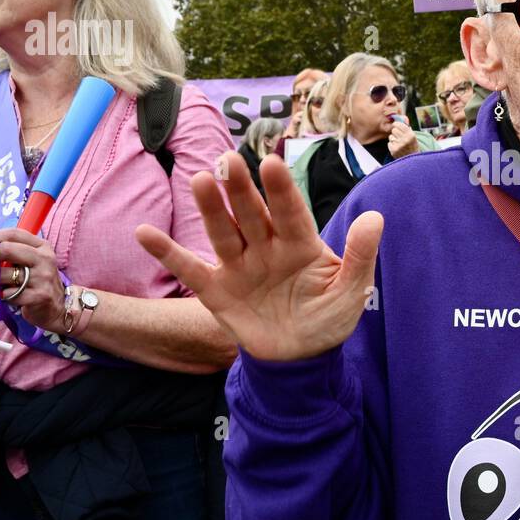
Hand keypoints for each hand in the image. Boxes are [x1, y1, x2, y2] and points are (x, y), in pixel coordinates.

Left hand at [0, 228, 66, 331]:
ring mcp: (43, 277)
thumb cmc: (37, 283)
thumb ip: (11, 253)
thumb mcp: (30, 262)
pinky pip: (8, 294)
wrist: (57, 308)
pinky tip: (0, 297)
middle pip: (5, 250)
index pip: (11, 234)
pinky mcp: (39, 296)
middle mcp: (44, 259)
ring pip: (3, 274)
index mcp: (41, 246)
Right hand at [135, 151, 382, 361]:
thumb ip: (361, 255)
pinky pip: (190, 269)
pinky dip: (167, 252)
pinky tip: (144, 233)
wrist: (301, 359)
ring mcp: (239, 266)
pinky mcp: (217, 291)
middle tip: (229, 160)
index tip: (272, 163)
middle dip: (241, 188)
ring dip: (211, 208)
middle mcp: (267, 247)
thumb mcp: (351, 290)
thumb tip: (375, 216)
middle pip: (252, 214)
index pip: (291, 212)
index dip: (281, 190)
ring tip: (202, 180)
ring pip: (223, 232)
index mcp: (301, 243)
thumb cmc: (328, 318)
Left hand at [388, 118, 417, 158]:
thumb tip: (401, 117)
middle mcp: (405, 140)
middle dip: (396, 132)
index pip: (399, 124)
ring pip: (391, 137)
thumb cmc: (412, 145)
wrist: (413, 159)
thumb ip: (407, 126)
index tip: (396, 125)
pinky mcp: (394, 151)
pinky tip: (397, 148)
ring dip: (394, 139)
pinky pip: (389, 143)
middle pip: (394, 130)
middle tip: (399, 136)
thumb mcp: (412, 135)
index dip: (397, 124)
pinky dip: (392, 145)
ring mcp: (399, 146)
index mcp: (411, 135)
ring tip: (399, 143)